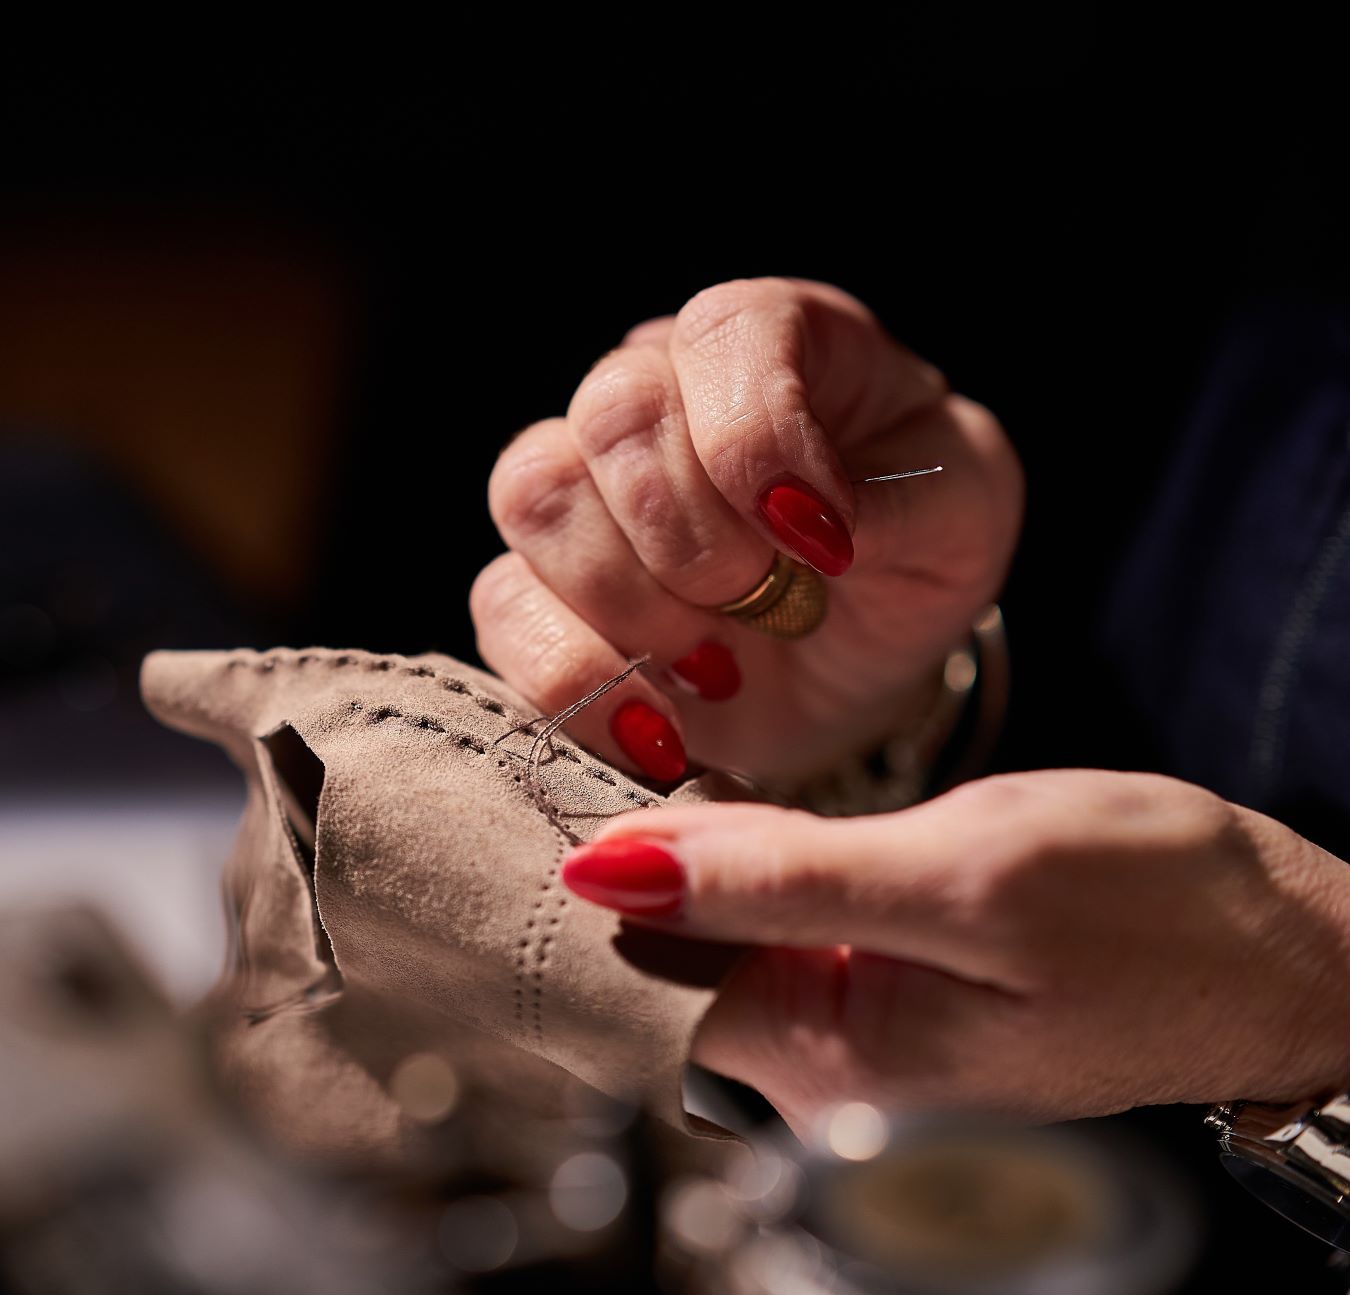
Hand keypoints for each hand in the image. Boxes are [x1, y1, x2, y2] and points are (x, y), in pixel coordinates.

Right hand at [471, 278, 1021, 788]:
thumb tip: (812, 523)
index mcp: (773, 345)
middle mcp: (662, 392)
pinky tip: (658, 722)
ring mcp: (587, 487)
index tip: (826, 547)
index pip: (727, 337)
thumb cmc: (915, 555)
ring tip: (717, 664)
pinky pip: (502, 605)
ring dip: (635, 605)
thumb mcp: (966, 515)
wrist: (857, 659)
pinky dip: (576, 679)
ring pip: (537, 495)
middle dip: (702, 540)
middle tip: (775, 605)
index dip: (762, 444)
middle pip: (616, 413)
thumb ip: (915, 497)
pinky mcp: (542, 587)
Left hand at [559, 770, 1349, 1131]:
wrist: (1279, 948)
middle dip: (646, 855)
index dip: (612, 866)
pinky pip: (781, 925)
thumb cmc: (1154, 917)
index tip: (574, 771)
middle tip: (618, 747)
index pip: (653, 968)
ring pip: (727, 932)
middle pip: (679, 955)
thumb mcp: (959, 875)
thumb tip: (608, 871)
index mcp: (829, 1066)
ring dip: (702, 851)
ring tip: (667, 768)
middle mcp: (826, 1070)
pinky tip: (745, 818)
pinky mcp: (885, 988)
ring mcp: (857, 1031)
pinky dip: (758, 863)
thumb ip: (778, 882)